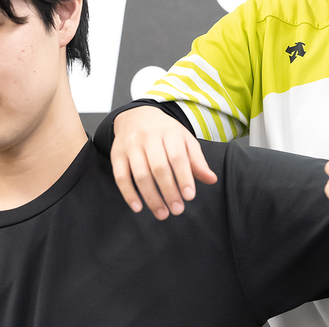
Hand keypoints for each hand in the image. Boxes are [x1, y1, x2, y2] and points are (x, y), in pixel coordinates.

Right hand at [112, 105, 217, 219]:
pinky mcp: (117, 155)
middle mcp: (149, 138)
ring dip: (151, 197)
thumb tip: (211, 179)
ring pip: (140, 174)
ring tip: (162, 213)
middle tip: (177, 209)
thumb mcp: (184, 140)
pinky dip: (129, 194)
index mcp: (169, 132)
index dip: (184, 178)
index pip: (178, 157)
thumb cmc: (165, 132)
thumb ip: (197, 160)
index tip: (189, 196)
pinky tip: (138, 207)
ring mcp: (131, 146)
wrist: (136, 116)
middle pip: (159, 167)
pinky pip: (120, 176)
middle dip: (169, 191)